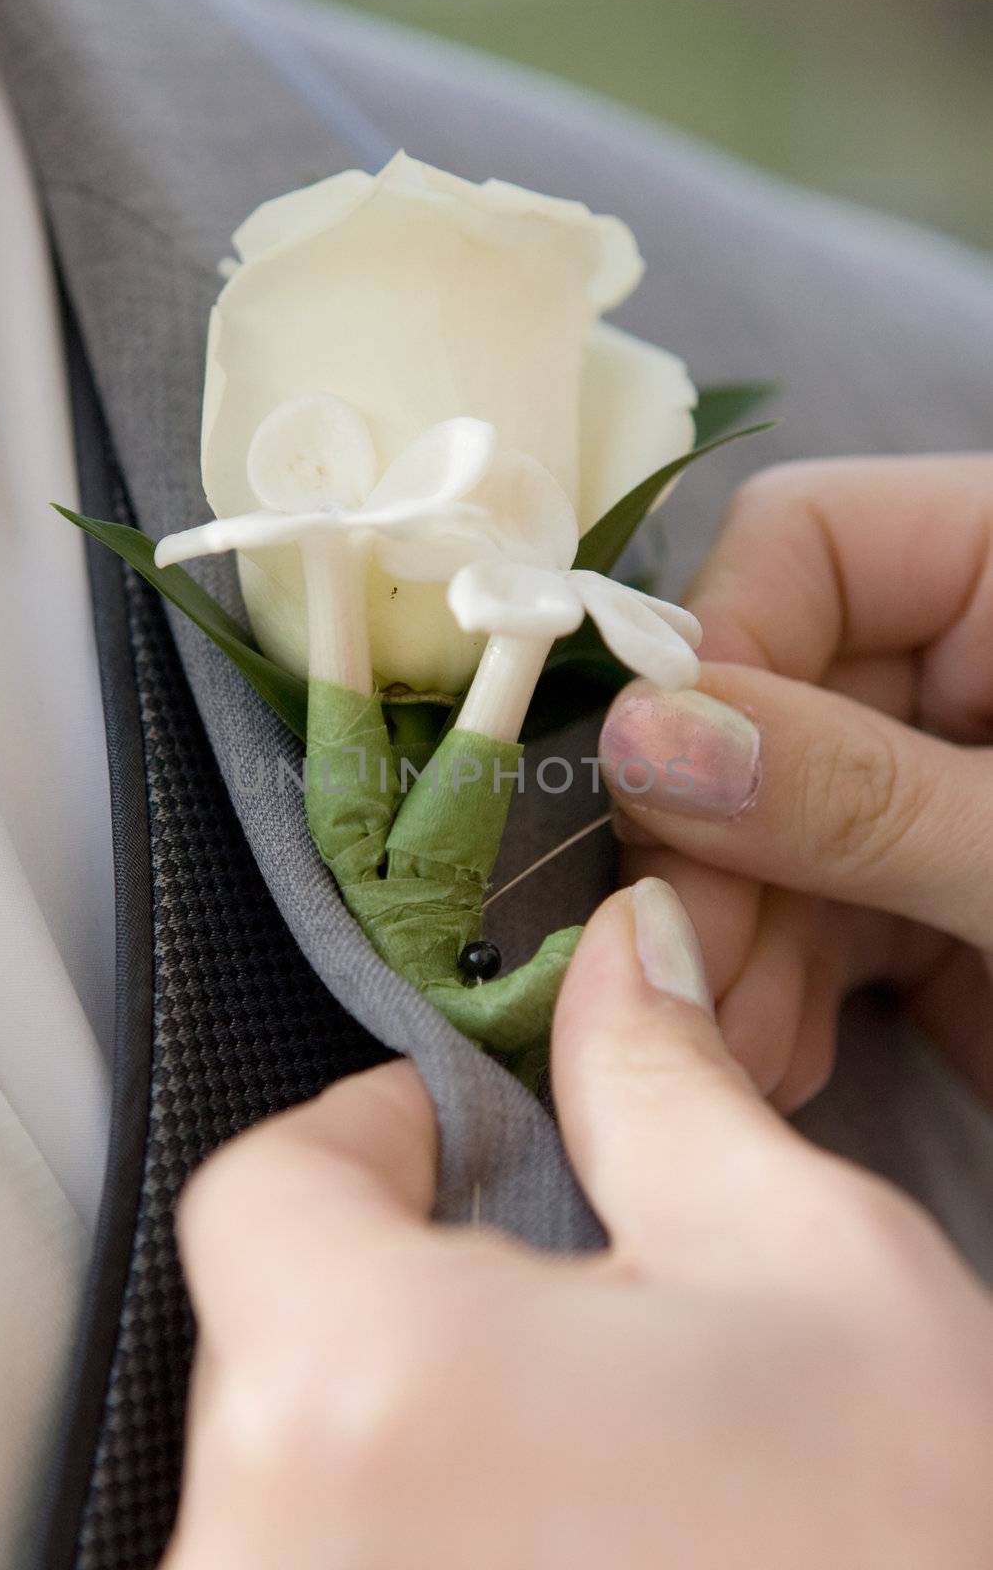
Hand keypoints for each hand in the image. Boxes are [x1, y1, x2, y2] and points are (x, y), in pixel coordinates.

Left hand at [163, 880, 992, 1569]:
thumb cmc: (916, 1552)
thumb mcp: (815, 1273)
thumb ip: (663, 1087)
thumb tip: (621, 953)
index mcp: (369, 1400)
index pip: (262, 1189)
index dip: (371, 1135)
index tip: (450, 1139)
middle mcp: (266, 1564)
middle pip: (267, 1336)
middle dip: (400, 1282)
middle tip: (556, 1301)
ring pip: (285, 1481)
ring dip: (405, 1431)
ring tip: (582, 1462)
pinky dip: (403, 1539)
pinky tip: (557, 1551)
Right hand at [599, 456, 992, 1110]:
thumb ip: (858, 793)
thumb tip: (640, 740)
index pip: (800, 546)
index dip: (712, 668)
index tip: (666, 809)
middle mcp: (961, 656)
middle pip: (760, 706)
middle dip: (712, 850)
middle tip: (681, 973)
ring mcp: (939, 780)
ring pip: (770, 830)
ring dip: (731, 943)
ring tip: (732, 1049)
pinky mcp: (934, 893)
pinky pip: (817, 917)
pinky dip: (778, 989)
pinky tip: (767, 1055)